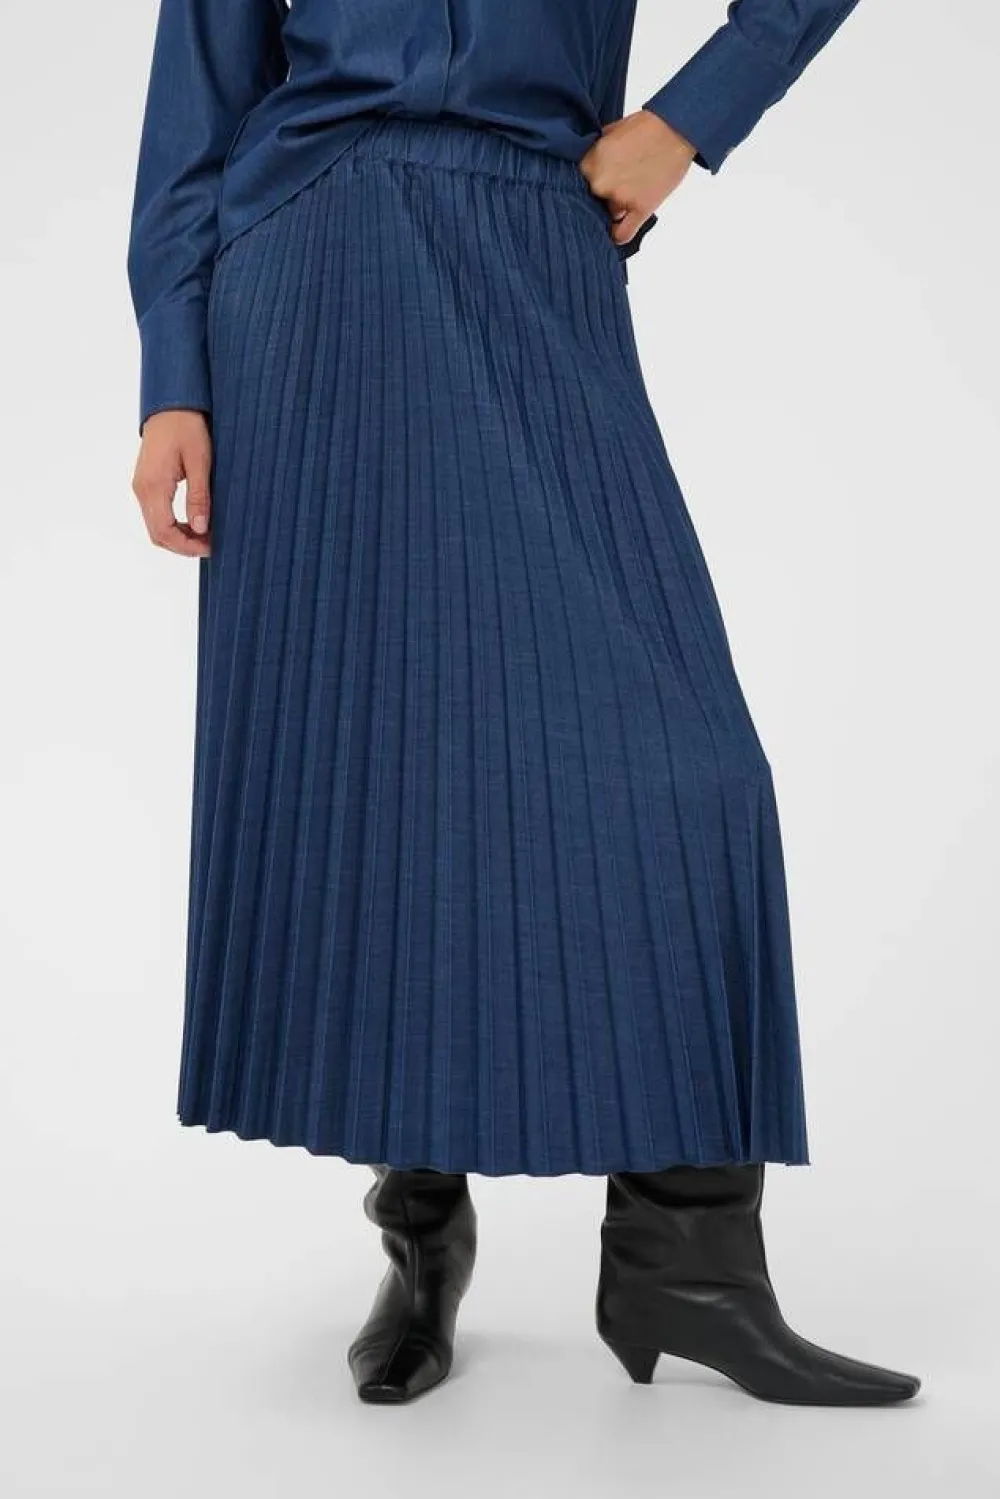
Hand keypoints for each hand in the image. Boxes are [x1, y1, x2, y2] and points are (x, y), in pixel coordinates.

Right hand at [131, 409, 212, 556]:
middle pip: (157, 534)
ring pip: (156, 526)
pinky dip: (174, 524)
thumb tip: (200, 528)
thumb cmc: (186, 426)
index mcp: (153, 486)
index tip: (210, 547)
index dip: (187, 546)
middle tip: (211, 544)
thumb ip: (198, 496)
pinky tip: (195, 520)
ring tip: (206, 533)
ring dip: (179, 536)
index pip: (164, 532)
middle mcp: (142, 489)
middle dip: (183, 545)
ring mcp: (142, 486)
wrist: (171, 404)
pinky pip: (156, 513)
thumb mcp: (200, 461)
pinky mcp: (147, 483)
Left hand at [578, 109, 697, 247]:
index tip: (599, 180)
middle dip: (604, 193)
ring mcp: (620, 198)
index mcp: (590, 163)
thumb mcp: (610, 131)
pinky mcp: (640, 209)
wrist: (676, 128)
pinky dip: (618, 234)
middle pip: (594, 199)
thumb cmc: (646, 127)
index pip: (579, 183)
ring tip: (633, 190)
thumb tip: (589, 164)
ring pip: (609, 214)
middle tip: (620, 182)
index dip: (591, 181)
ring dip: (617, 207)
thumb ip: (596, 152)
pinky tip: (618, 230)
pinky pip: (622, 234)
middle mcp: (600, 183)